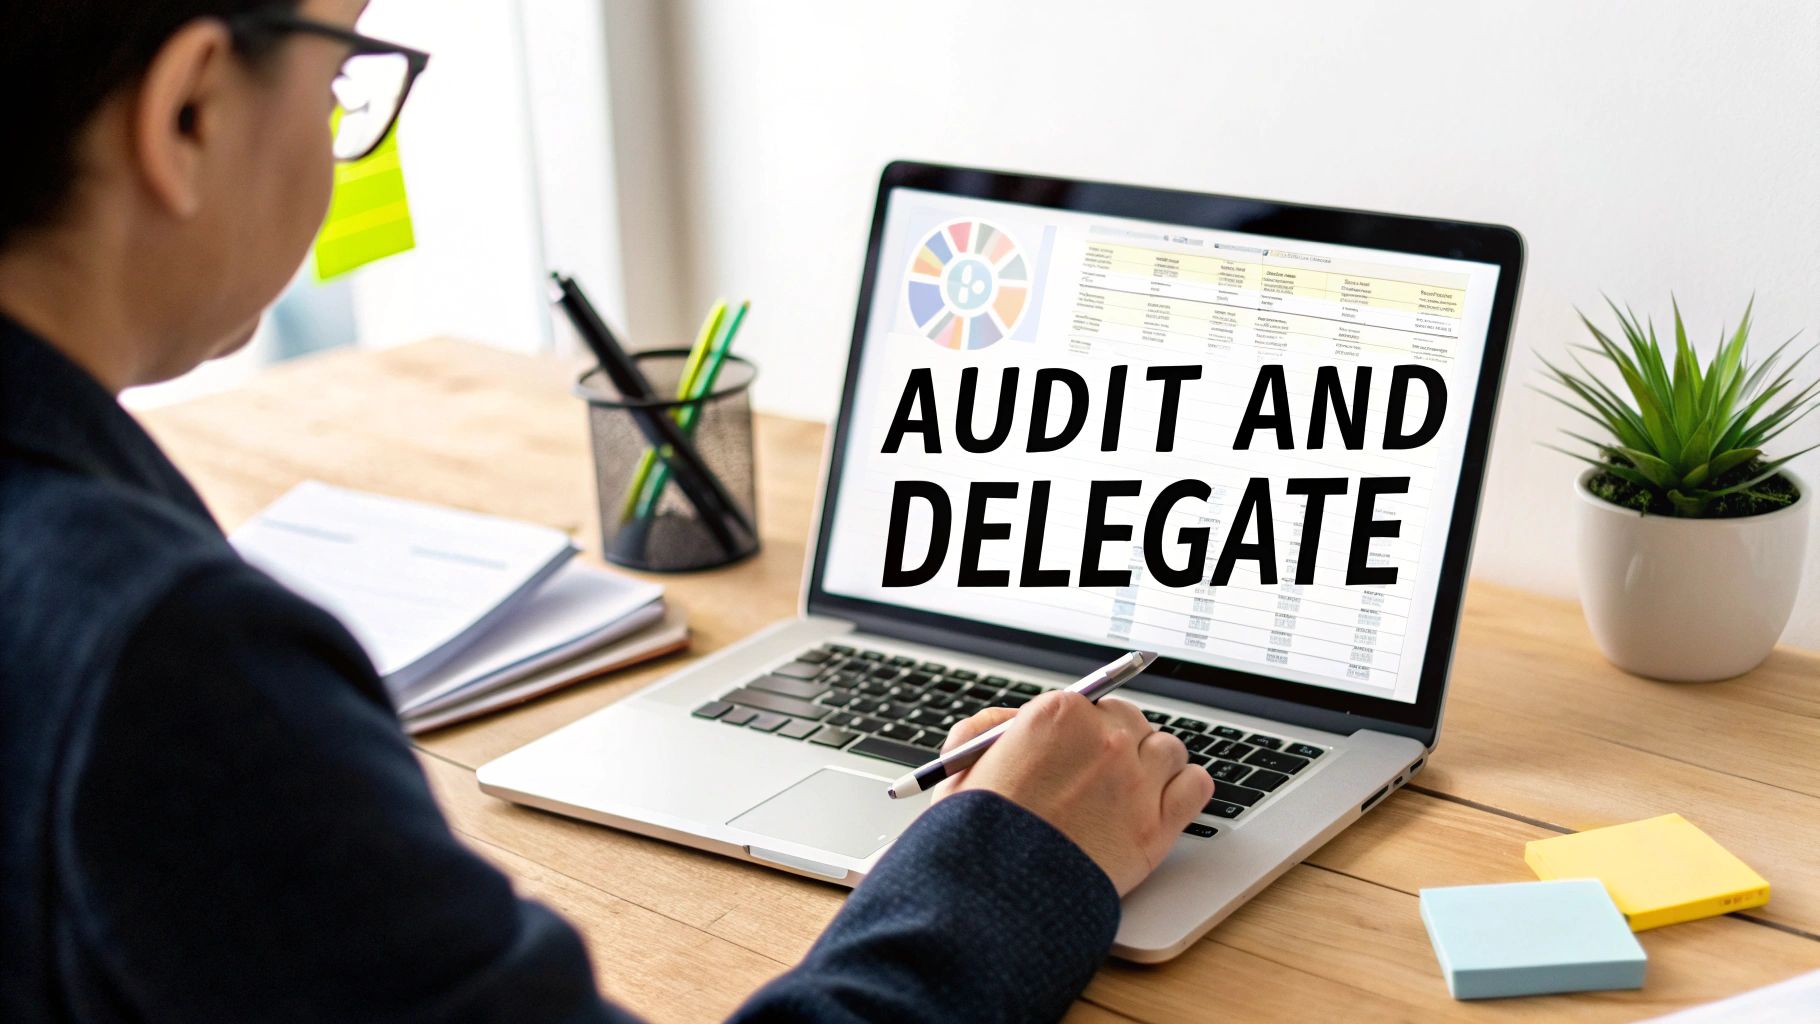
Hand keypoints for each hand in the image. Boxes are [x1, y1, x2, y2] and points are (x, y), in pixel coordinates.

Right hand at [933, 692, 1212, 894]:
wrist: (997, 898)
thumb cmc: (974, 837)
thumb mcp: (962, 768)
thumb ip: (985, 730)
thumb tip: (1011, 721)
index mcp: (1057, 715)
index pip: (1091, 701)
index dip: (1082, 729)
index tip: (1079, 747)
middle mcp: (1104, 738)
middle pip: (1132, 720)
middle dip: (1117, 742)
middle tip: (1101, 772)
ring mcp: (1136, 780)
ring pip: (1168, 750)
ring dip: (1153, 765)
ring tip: (1131, 791)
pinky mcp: (1158, 825)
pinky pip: (1196, 785)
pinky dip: (1185, 789)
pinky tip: (1167, 800)